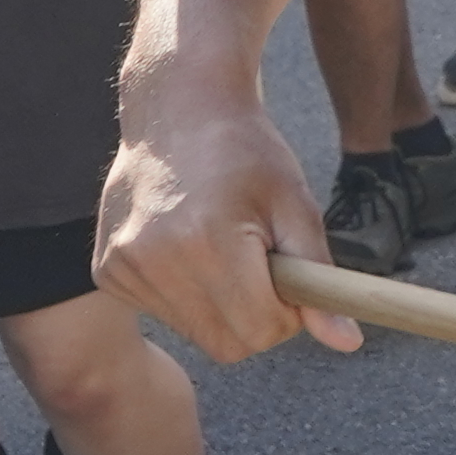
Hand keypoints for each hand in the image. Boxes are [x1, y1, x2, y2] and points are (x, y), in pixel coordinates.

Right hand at [98, 57, 342, 359]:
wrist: (179, 110)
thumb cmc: (248, 153)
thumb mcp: (296, 206)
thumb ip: (318, 278)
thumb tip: (348, 343)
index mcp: (206, 241)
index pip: (261, 331)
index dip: (288, 314)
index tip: (292, 278)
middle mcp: (155, 259)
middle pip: (228, 344)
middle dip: (258, 318)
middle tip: (263, 267)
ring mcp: (123, 267)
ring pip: (196, 332)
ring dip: (222, 307)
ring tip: (224, 247)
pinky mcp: (107, 272)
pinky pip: (164, 313)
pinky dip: (187, 294)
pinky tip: (189, 246)